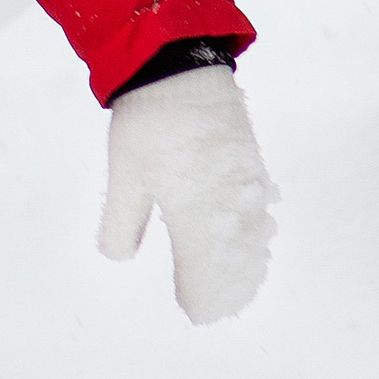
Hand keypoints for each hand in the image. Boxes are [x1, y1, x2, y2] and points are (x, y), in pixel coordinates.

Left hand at [97, 63, 275, 323]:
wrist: (182, 64)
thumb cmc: (148, 120)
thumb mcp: (125, 173)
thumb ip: (123, 220)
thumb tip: (118, 257)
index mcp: (195, 211)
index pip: (204, 269)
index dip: (201, 294)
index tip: (196, 313)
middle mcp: (228, 203)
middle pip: (235, 259)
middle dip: (227, 286)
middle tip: (217, 308)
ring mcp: (245, 182)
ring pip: (252, 237)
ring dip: (246, 264)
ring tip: (242, 284)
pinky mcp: (251, 161)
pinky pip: (259, 209)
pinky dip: (256, 233)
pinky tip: (257, 237)